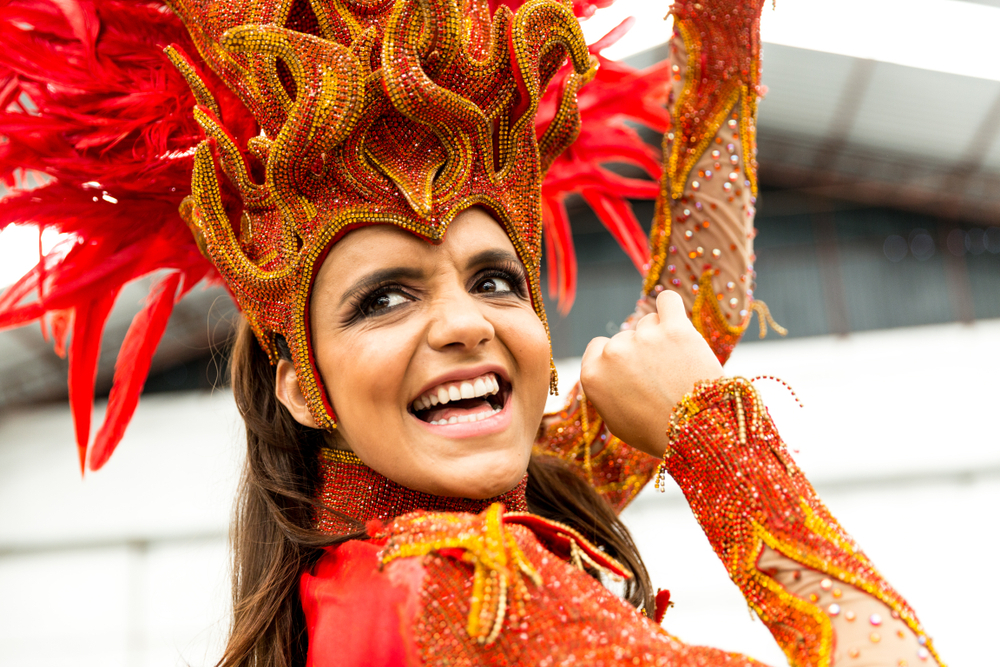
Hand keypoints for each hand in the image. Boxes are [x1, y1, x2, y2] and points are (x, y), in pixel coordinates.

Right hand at [579, 290, 723, 457]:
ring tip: (676, 365)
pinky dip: (670, 307)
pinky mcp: (675, 328)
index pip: (597, 348)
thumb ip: (603, 390)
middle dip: (640, 352)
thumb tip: (605, 372)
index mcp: (592, 374)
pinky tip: (676, 320)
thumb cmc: (656, 432)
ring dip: (659, 337)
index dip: (616, 359)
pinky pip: (668, 300)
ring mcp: (644, 338)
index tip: (631, 372)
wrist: (697, 434)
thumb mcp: (614, 420)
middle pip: (624, 336)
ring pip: (648, 323)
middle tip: (660, 377)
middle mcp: (613, 352)